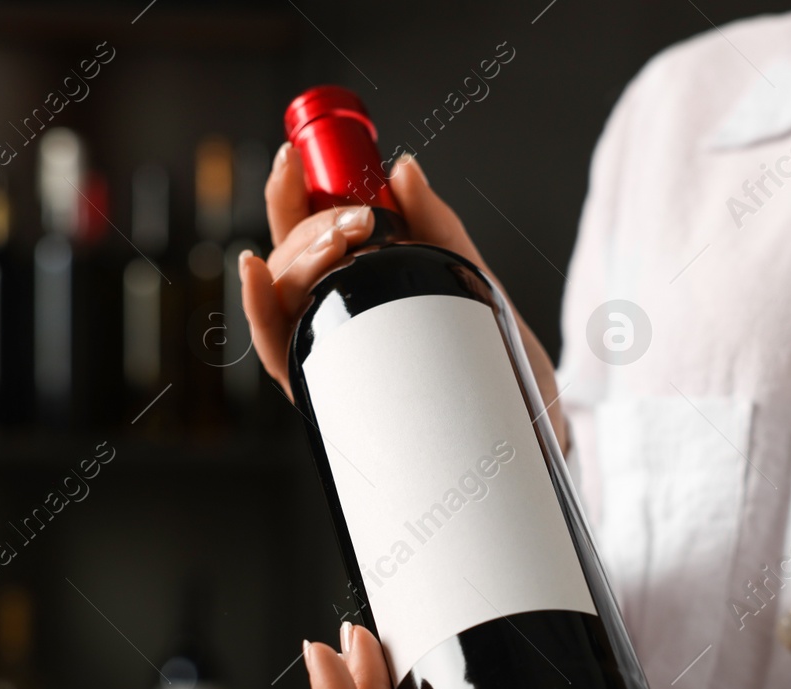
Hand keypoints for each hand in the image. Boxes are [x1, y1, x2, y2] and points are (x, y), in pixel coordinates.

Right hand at [239, 145, 565, 447]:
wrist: (533, 429)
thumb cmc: (498, 362)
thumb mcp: (473, 280)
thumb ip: (438, 225)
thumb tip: (404, 168)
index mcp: (358, 287)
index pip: (305, 232)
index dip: (288, 193)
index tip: (294, 157)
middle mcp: (332, 319)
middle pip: (289, 260)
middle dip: (310, 228)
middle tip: (357, 222)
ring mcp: (326, 355)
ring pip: (283, 297)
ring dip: (297, 260)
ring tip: (340, 243)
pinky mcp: (328, 394)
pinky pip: (277, 350)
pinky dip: (260, 310)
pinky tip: (256, 274)